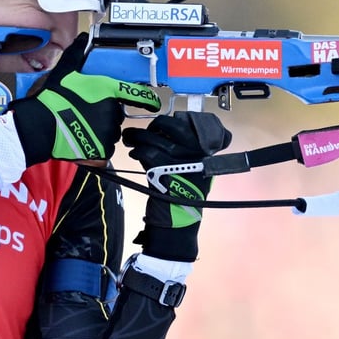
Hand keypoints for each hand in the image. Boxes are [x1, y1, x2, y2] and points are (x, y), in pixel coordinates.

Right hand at [10, 33, 160, 164]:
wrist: (40, 126)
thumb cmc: (52, 99)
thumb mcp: (64, 72)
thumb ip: (76, 54)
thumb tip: (82, 38)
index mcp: (108, 92)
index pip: (137, 95)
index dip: (148, 100)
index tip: (153, 103)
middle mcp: (112, 113)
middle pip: (116, 116)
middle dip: (105, 115)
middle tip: (85, 113)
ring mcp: (108, 133)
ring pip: (110, 133)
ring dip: (100, 131)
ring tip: (80, 127)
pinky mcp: (101, 151)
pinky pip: (104, 149)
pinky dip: (95, 147)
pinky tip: (80, 139)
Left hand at [122, 111, 231, 261]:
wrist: (179, 219)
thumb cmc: (186, 192)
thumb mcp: (196, 167)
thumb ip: (189, 147)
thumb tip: (168, 127)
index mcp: (207, 150)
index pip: (197, 122)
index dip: (179, 119)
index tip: (171, 121)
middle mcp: (197, 151)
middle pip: (173, 125)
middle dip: (157, 125)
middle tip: (148, 130)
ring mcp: (181, 159)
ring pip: (155, 137)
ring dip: (138, 136)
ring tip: (130, 138)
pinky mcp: (164, 167)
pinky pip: (146, 151)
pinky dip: (136, 150)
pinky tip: (134, 152)